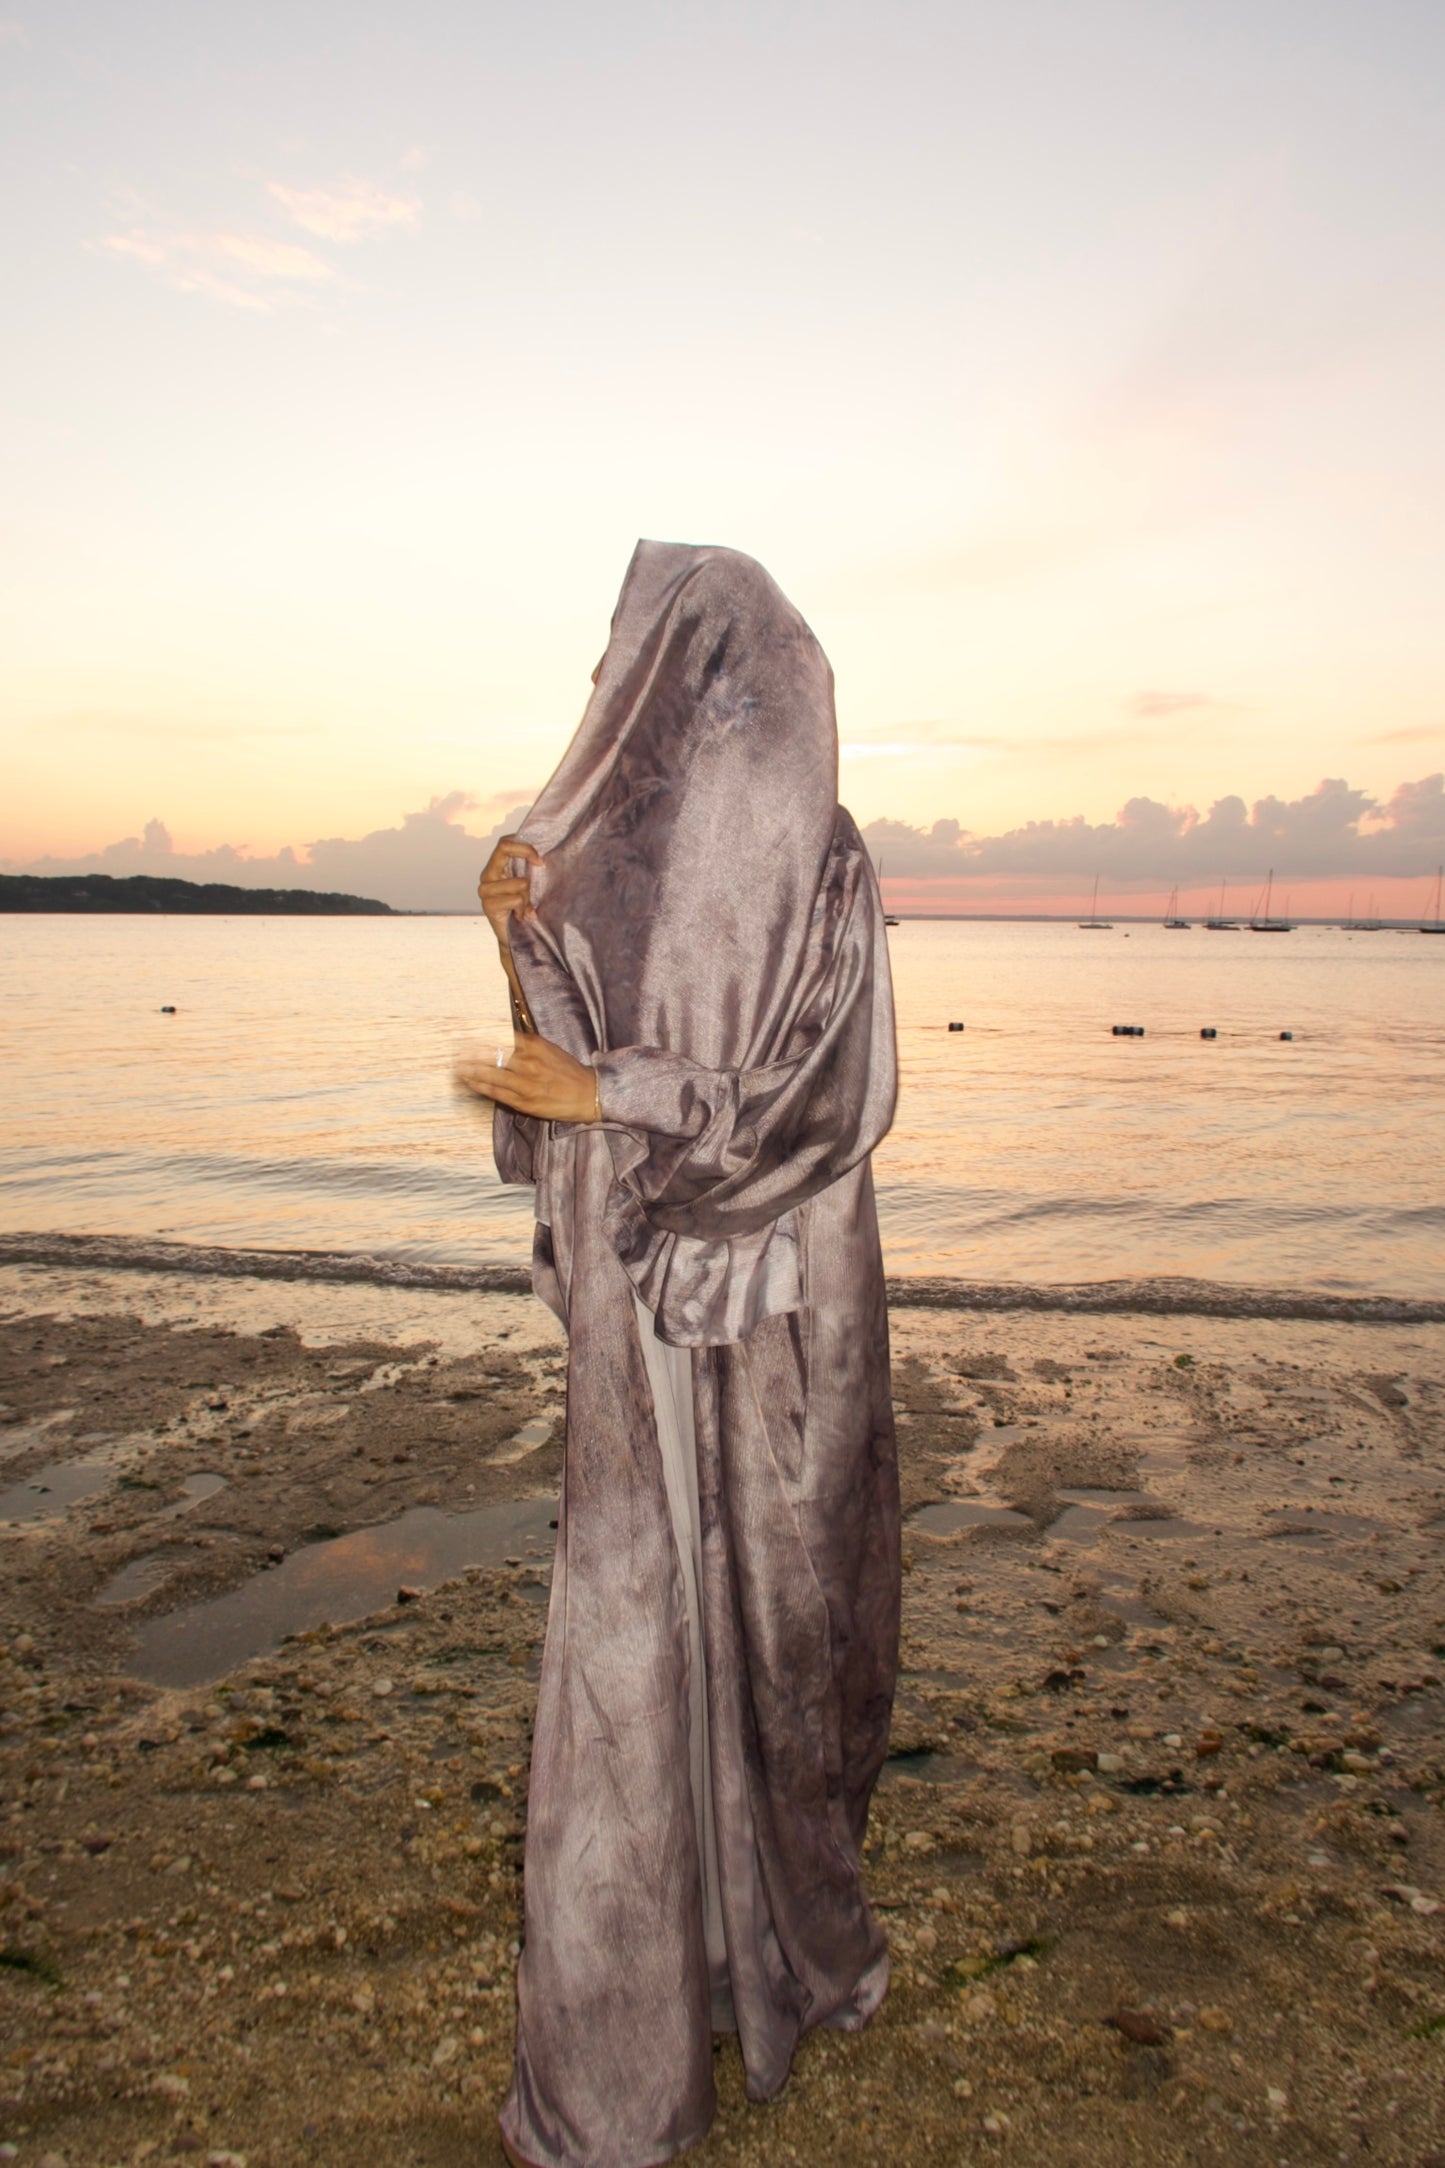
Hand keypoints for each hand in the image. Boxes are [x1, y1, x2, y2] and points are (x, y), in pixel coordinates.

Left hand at [455, 1033, 599, 1122]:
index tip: (465, 1036)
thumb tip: (503, 1039)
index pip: (500, 1038)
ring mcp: (525, 1083)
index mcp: (535, 1046)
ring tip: (456, 1066)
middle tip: (454, 1051)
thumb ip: (527, 1044)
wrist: (588, 1094)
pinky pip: (496, 1092)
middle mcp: (528, 1062)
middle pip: (491, 1055)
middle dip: (470, 1053)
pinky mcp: (524, 1101)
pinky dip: (480, 1086)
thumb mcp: (549, 1049)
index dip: (480, 1038)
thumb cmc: (569, 1071)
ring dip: (471, 1070)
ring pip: (490, 1074)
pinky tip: (469, 1082)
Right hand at [478, 835, 542, 950]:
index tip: (540, 860)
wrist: (516, 939)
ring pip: (519, 881)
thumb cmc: (524, 909)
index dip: (524, 845)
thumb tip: (542, 857)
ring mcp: (485, 890)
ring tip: (525, 907)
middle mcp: (487, 875)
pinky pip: (516, 899)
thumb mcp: (528, 886)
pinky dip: (524, 909)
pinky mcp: (488, 905)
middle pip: (504, 848)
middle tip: (540, 865)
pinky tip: (520, 916)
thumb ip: (528, 869)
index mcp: (496, 867)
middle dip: (527, 853)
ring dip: (528, 896)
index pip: (505, 842)